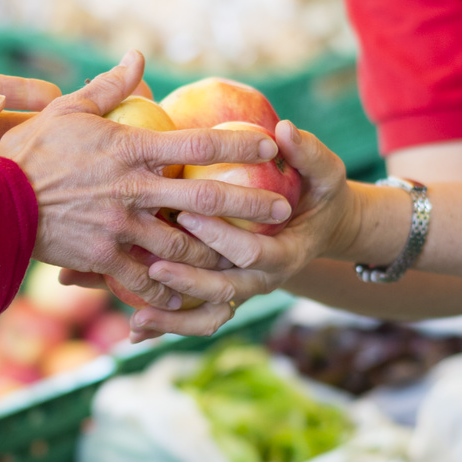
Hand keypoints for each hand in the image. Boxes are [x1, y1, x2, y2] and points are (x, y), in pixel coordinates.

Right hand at [0, 50, 293, 311]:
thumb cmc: (27, 152)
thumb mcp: (67, 110)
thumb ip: (109, 88)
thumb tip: (139, 59)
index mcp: (130, 149)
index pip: (197, 142)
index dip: (238, 142)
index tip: (269, 144)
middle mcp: (133, 190)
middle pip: (205, 198)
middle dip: (249, 205)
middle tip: (282, 212)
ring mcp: (120, 228)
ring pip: (182, 246)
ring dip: (217, 255)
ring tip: (244, 259)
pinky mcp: (103, 258)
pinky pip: (142, 281)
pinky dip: (166, 293)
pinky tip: (187, 300)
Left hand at [120, 120, 352, 338]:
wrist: (319, 228)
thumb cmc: (319, 193)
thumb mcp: (326, 172)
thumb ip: (308, 153)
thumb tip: (284, 129)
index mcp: (286, 255)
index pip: (252, 253)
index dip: (222, 237)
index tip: (187, 215)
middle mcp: (262, 281)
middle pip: (224, 291)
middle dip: (189, 281)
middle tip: (153, 267)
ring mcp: (241, 291)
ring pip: (206, 315)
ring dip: (172, 319)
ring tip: (136, 317)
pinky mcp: (222, 296)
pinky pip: (194, 318)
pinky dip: (167, 325)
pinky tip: (135, 330)